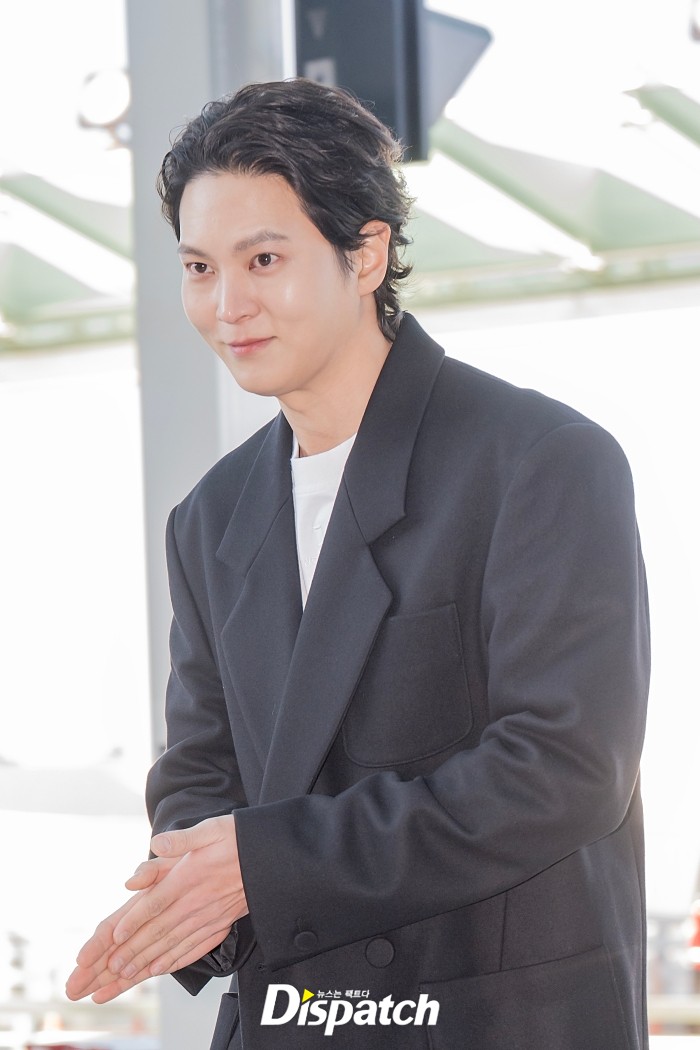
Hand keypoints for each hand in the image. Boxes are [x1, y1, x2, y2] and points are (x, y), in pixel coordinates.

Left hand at [65, 815, 247, 1003]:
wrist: (273, 858)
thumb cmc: (239, 838)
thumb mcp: (210, 829)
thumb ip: (181, 839)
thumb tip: (156, 844)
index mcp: (190, 877)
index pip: (156, 902)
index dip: (134, 920)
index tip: (114, 937)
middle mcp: (197, 902)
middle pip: (159, 930)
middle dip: (132, 951)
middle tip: (109, 969)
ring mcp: (210, 917)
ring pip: (173, 944)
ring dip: (147, 961)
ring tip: (125, 976)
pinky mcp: (221, 924)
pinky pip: (195, 947)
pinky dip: (175, 961)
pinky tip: (160, 969)